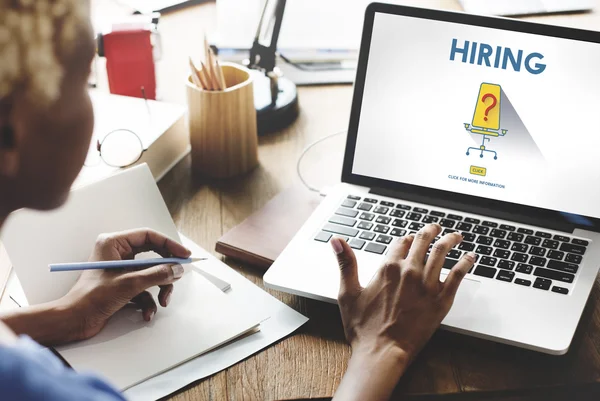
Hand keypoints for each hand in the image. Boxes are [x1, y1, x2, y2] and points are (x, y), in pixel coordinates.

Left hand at [63, 228, 190, 340]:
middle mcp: (118, 253)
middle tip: (178, 276)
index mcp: (114, 243)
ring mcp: (121, 270)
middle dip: (165, 271)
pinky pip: (144, 288)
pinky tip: (147, 313)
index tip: (184, 255)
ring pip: (151, 274)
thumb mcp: (129, 284)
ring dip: (159, 289)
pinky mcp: (122, 285)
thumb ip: (157, 274)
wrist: (74, 321)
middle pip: (153, 256)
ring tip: (162, 301)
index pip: (149, 236)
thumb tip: (177, 269)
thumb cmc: (91, 298)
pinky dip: (149, 301)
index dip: (169, 245)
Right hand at [331, 224, 475, 400]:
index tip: (409, 238)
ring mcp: (427, 285)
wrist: (382, 352)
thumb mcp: (348, 292)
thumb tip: (336, 240)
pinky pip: (458, 275)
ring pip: (442, 252)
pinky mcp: (441, 300)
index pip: (400, 242)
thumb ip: (346, 263)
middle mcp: (409, 271)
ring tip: (455, 236)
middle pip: (423, 242)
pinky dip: (465, 263)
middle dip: (430, 231)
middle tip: (435, 228)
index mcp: (388, 268)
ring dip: (450, 240)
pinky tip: (471, 257)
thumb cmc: (363, 328)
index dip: (405, 238)